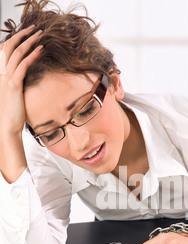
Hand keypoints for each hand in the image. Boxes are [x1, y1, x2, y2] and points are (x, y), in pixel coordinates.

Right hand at [0, 26, 42, 182]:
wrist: (7, 127)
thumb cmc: (12, 113)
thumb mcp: (14, 94)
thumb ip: (18, 82)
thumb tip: (27, 75)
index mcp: (0, 74)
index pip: (5, 50)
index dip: (15, 39)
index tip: (27, 34)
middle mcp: (1, 73)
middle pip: (10, 46)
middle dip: (23, 35)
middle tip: (35, 28)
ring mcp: (6, 78)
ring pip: (16, 53)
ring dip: (29, 41)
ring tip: (40, 35)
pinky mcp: (13, 85)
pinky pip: (23, 65)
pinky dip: (32, 55)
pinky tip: (40, 50)